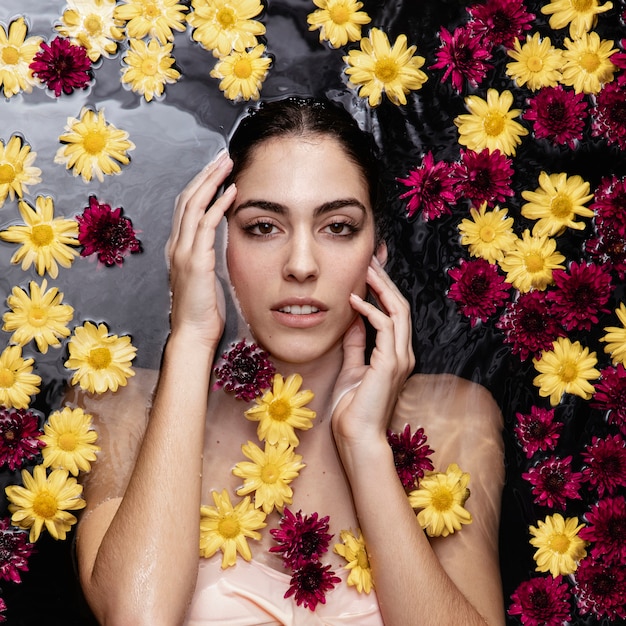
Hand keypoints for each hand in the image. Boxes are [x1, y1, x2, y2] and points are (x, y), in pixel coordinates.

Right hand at [166, 152, 235, 348]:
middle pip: (187, 198)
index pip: (185, 206)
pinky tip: (232, 192)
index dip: (199, 184)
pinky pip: (206, 225)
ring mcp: (183, 252)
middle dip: (205, 174)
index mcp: (178, 247)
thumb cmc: (202, 310)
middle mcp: (176, 245)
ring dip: (212, 181)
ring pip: (194, 205)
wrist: (192, 333)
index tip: (215, 169)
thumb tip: (220, 242)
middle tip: (222, 156)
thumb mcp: (204, 276)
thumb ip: (207, 256)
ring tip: (227, 164)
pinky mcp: (195, 261)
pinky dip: (219, 205)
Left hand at [331, 257, 414, 444]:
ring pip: (398, 311)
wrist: (356, 437)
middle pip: (401, 306)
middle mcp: (403, 354)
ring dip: (381, 288)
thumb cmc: (352, 408)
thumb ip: (355, 344)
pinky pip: (384, 326)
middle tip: (370, 260)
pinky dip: (369, 310)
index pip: (395, 313)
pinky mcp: (390, 364)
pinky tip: (354, 300)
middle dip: (385, 281)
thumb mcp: (352, 368)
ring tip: (365, 270)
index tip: (370, 270)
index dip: (385, 289)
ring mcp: (400, 358)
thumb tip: (352, 319)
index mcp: (396, 355)